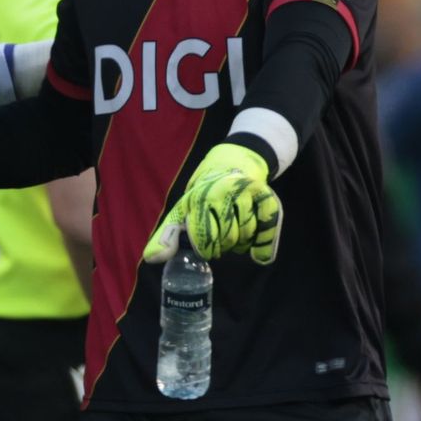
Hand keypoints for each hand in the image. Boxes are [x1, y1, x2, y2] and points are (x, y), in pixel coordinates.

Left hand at [143, 143, 281, 265]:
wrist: (233, 162)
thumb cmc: (204, 194)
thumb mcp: (182, 211)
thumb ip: (166, 236)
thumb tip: (151, 259)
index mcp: (199, 198)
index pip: (204, 238)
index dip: (205, 248)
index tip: (205, 247)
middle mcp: (223, 192)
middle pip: (227, 239)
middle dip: (223, 246)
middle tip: (221, 239)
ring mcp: (246, 193)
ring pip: (246, 235)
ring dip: (242, 242)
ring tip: (235, 233)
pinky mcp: (266, 195)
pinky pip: (268, 227)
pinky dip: (264, 244)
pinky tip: (258, 252)